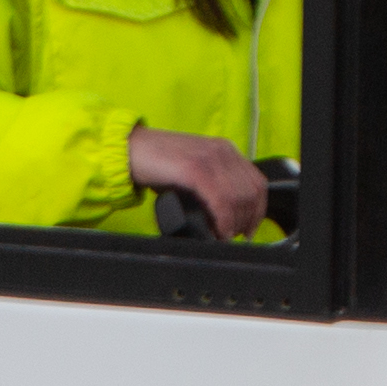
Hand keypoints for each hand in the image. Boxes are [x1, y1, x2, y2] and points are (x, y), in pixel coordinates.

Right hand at [126, 127, 268, 241]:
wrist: (129, 150)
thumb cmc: (157, 164)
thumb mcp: (193, 170)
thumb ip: (213, 184)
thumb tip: (225, 216)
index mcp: (225, 150)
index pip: (257, 182)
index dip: (258, 210)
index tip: (249, 228)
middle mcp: (222, 151)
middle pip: (251, 192)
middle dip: (246, 220)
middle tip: (233, 236)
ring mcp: (209, 158)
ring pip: (238, 198)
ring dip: (234, 223)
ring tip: (223, 235)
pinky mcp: (194, 168)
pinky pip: (220, 200)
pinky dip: (223, 220)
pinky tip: (218, 231)